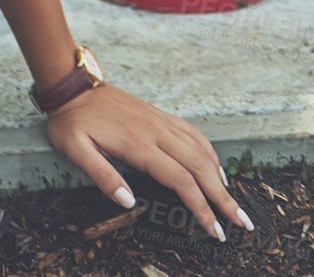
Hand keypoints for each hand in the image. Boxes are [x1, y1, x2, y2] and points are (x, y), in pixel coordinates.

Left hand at [43, 81, 254, 240]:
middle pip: (199, 166)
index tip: (213, 230)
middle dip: (222, 197)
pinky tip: (214, 166)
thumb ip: (102, 176)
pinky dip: (209, 151)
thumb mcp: (75, 150)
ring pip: (200, 148)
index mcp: (138, 143)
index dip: (200, 207)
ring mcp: (159, 120)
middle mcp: (155, 130)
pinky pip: (191, 132)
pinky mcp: (158, 114)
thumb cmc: (71, 120)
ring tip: (232, 200)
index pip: (179, 180)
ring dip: (220, 175)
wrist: (72, 83)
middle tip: (241, 222)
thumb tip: (129, 202)